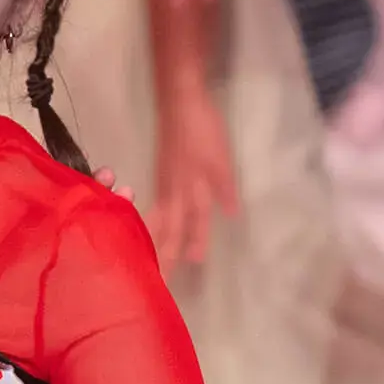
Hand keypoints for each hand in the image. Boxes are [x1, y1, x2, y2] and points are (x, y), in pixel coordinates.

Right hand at [150, 83, 238, 269]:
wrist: (180, 101)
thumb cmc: (203, 128)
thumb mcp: (220, 157)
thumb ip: (224, 187)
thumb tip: (230, 216)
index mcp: (190, 189)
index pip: (191, 226)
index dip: (191, 247)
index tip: (183, 274)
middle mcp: (174, 191)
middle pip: (170, 229)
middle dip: (166, 256)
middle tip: (160, 281)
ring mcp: (165, 183)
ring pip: (160, 220)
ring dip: (158, 242)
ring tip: (154, 262)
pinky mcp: (162, 174)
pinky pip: (156, 207)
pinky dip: (152, 223)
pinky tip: (153, 228)